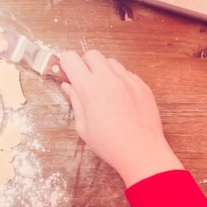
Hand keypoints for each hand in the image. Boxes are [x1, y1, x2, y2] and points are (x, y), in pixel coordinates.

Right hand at [60, 50, 183, 186]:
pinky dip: (118, 78)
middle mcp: (110, 80)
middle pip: (91, 54)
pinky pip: (126, 72)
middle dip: (83, 64)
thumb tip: (68, 86)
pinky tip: (116, 96)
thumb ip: (75, 101)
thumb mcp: (83, 126)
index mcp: (91, 89)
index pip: (71, 59)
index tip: (65, 71)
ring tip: (101, 89)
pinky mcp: (142, 86)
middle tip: (82, 80)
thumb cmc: (111, 145)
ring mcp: (129, 81)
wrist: (142, 152)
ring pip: (110, 61)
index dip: (65, 64)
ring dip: (102, 70)